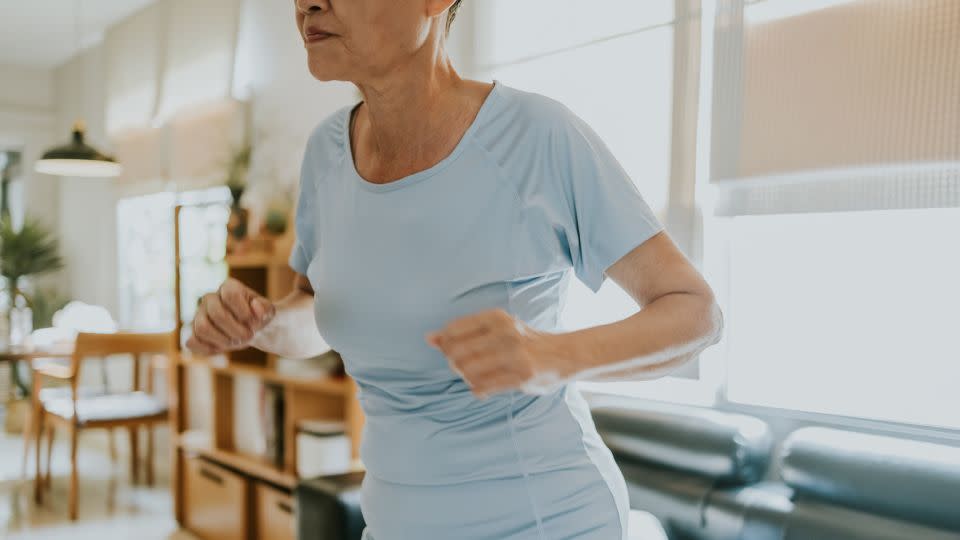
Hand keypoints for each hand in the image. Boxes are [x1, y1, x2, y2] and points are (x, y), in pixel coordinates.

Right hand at [186, 278, 276, 354]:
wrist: (249, 329)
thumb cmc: (257, 317)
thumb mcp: (268, 312)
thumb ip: (264, 308)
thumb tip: (256, 307)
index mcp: (228, 287)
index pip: (230, 295)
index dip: (244, 313)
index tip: (254, 323)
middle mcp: (209, 298)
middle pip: (217, 314)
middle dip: (236, 330)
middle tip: (248, 337)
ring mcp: (198, 315)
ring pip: (202, 328)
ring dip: (223, 340)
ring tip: (235, 342)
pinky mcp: (192, 332)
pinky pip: (192, 342)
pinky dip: (208, 349)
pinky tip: (222, 348)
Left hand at [426, 309, 574, 397]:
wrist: (563, 355)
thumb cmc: (522, 341)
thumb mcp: (495, 329)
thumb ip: (462, 333)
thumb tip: (428, 338)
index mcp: (496, 317)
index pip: (452, 332)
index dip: (447, 346)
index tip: (456, 351)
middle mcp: (505, 332)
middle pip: (457, 354)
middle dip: (455, 364)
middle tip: (465, 368)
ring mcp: (514, 354)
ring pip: (468, 372)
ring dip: (467, 378)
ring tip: (477, 377)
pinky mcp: (521, 376)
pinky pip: (483, 387)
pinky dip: (477, 390)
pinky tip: (484, 387)